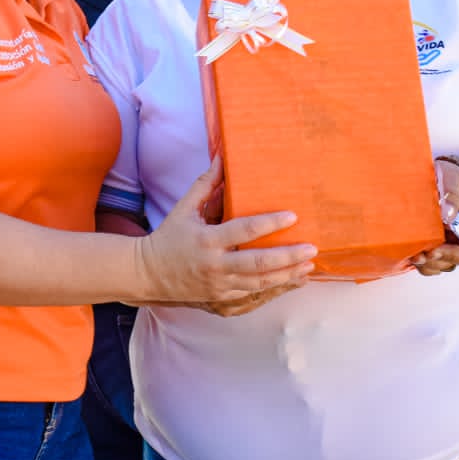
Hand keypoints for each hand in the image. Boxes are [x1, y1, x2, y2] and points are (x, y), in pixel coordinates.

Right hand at [133, 161, 315, 306]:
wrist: (148, 276)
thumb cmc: (168, 238)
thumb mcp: (183, 209)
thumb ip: (205, 185)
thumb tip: (222, 157)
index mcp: (206, 240)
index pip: (243, 231)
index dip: (269, 223)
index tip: (292, 216)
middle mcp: (214, 266)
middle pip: (257, 264)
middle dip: (287, 256)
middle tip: (311, 248)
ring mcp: (219, 288)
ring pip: (260, 284)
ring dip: (288, 275)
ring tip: (310, 265)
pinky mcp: (222, 302)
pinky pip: (254, 298)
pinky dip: (276, 291)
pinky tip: (294, 281)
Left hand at [414, 158, 458, 276]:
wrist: (441, 176)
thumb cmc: (450, 176)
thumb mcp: (453, 177)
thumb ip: (452, 194)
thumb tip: (448, 215)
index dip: (454, 253)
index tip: (435, 250)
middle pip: (458, 260)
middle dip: (438, 261)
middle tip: (419, 256)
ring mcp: (451, 242)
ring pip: (443, 264)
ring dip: (428, 265)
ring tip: (413, 256)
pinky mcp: (436, 244)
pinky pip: (431, 261)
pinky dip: (421, 262)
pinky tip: (409, 254)